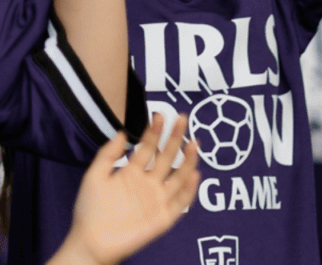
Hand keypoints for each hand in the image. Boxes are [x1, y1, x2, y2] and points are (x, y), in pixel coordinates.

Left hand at [56, 115, 199, 264]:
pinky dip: (188, 190)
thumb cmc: (90, 211)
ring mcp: (158, 199)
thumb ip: (107, 155)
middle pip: (167, 157)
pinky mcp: (164, 217)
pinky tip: (193, 175)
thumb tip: (122, 132)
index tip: (161, 116)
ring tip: (194, 143)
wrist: (91, 243)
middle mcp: (149, 183)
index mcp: (132, 173)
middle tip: (182, 119)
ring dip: (188, 160)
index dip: (154, 132)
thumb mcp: (94, 178)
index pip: (148, 148)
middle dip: (175, 138)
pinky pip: (181, 202)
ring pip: (179, 176)